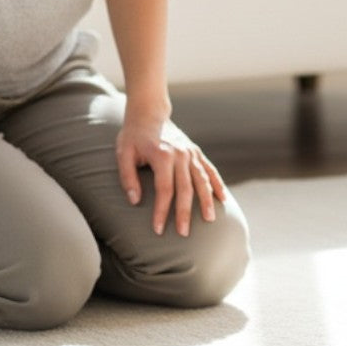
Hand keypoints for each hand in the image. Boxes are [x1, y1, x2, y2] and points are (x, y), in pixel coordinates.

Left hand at [115, 112, 227, 235]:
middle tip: (183, 233)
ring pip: (202, 180)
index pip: (164, 189)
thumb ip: (128, 178)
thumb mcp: (123, 153)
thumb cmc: (133, 135)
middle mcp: (180, 154)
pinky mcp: (195, 151)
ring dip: (206, 200)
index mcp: (162, 155)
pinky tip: (223, 198)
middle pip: (185, 188)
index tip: (157, 230)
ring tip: (209, 219)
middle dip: (184, 212)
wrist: (149, 112)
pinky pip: (209, 169)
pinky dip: (217, 184)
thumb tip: (135, 201)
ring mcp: (190, 152)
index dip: (161, 211)